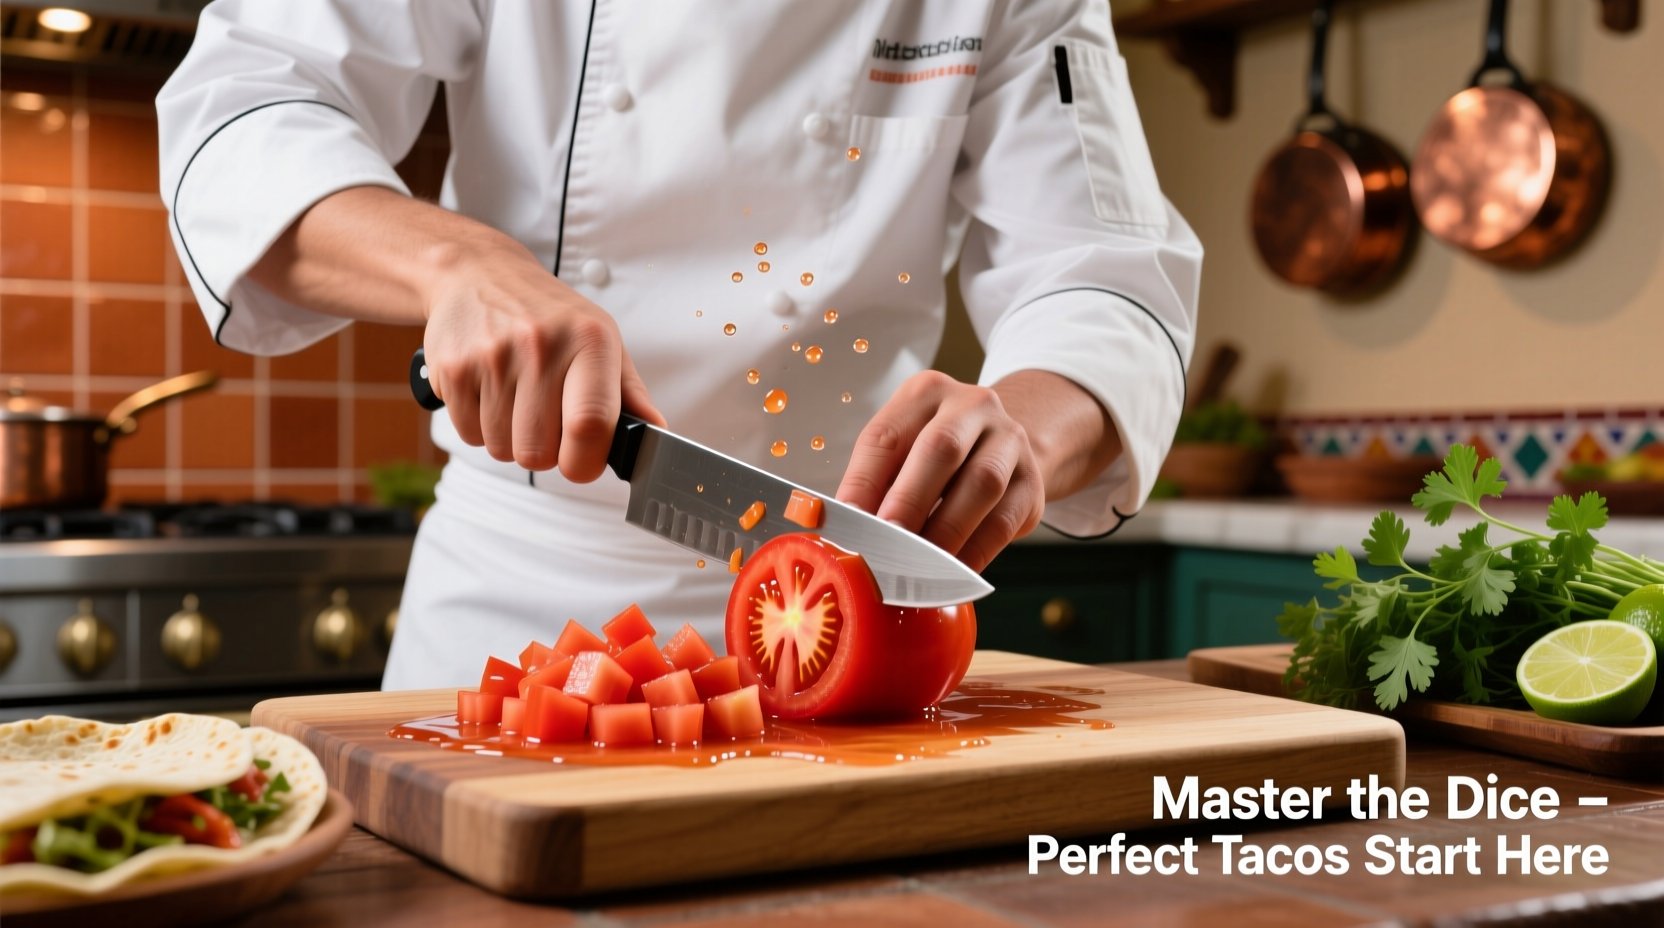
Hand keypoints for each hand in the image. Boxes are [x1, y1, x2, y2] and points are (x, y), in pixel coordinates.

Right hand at [422, 241, 662, 479]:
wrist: (477, 274)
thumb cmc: (549, 316)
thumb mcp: (601, 340)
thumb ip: (629, 394)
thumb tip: (655, 434)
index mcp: (589, 341)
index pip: (590, 424)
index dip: (585, 462)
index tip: (581, 463)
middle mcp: (540, 345)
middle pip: (539, 452)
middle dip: (544, 451)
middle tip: (545, 419)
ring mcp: (492, 357)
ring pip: (502, 449)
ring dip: (511, 439)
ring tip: (516, 399)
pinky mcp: (452, 369)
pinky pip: (469, 435)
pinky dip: (480, 426)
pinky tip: (489, 392)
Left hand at [836, 371, 1044, 571]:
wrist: (1004, 446)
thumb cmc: (935, 456)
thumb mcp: (902, 452)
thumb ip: (875, 484)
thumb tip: (843, 531)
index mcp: (925, 393)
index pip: (887, 436)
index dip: (864, 482)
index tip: (847, 524)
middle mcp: (972, 406)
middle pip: (941, 449)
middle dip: (909, 501)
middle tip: (886, 543)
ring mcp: (1009, 440)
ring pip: (982, 483)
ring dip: (946, 530)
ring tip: (918, 565)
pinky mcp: (1032, 481)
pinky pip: (1004, 520)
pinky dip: (976, 550)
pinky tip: (952, 571)